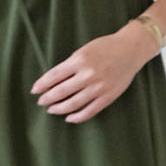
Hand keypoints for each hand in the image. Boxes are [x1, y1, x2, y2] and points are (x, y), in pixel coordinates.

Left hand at [31, 24, 156, 122]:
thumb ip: (70, 65)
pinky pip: (89, 111)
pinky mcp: (108, 97)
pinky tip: (69, 118)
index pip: (54, 76)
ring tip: (52, 110)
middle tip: (41, 101)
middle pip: (61, 91)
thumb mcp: (84, 50)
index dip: (41, 85)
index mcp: (79, 60)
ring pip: (73, 104)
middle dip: (47, 98)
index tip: (34, 90)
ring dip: (59, 109)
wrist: (131, 50)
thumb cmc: (106, 47)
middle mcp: (88, 75)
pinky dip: (77, 117)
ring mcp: (98, 87)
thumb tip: (53, 81)